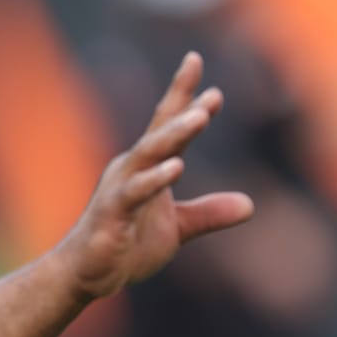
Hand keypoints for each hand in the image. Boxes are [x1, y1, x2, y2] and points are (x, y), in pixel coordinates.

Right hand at [54, 51, 254, 299]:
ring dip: (173, 135)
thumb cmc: (126, 244)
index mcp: (144, 167)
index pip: (166, 124)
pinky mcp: (111, 214)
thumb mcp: (177, 229)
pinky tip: (177, 167)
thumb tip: (250, 205)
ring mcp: (119, 189)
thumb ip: (209, 213)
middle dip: (182, 106)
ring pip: (147, 154)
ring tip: (200, 117)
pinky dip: (155, 179)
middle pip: (159, 131)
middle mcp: (129, 169)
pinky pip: (135, 192)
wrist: (87, 275)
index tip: (197, 62)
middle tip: (211, 91)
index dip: (183, 95)